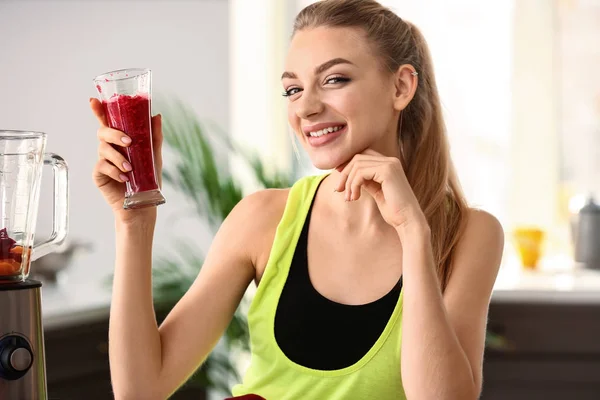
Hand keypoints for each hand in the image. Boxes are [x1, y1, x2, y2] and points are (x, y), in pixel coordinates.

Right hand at [90, 98, 163, 220]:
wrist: (142, 205)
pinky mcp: (99, 175)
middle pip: (102, 132)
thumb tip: (156, 115)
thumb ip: (154, 137)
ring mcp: (102, 161)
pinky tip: (124, 178)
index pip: (108, 122)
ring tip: (130, 168)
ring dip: (117, 157)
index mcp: (120, 141)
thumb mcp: (154, 156)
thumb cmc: (148, 180)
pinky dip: (114, 171)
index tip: (94, 100)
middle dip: (114, 134)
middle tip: (128, 142)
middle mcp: (109, 148)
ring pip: (103, 149)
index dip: (99, 111)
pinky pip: (102, 166)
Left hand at [335, 149, 427, 231]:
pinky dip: (353, 185)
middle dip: (345, 173)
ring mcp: (390, 164)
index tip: (340, 179)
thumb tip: (349, 174)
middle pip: (358, 157)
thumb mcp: (376, 191)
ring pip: (357, 164)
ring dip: (348, 182)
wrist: (408, 221)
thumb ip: (366, 180)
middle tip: (338, 190)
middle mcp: (391, 161)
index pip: (363, 156)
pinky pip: (360, 172)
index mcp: (390, 164)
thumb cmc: (394, 210)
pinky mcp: (387, 171)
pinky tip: (355, 198)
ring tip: (349, 198)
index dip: (348, 165)